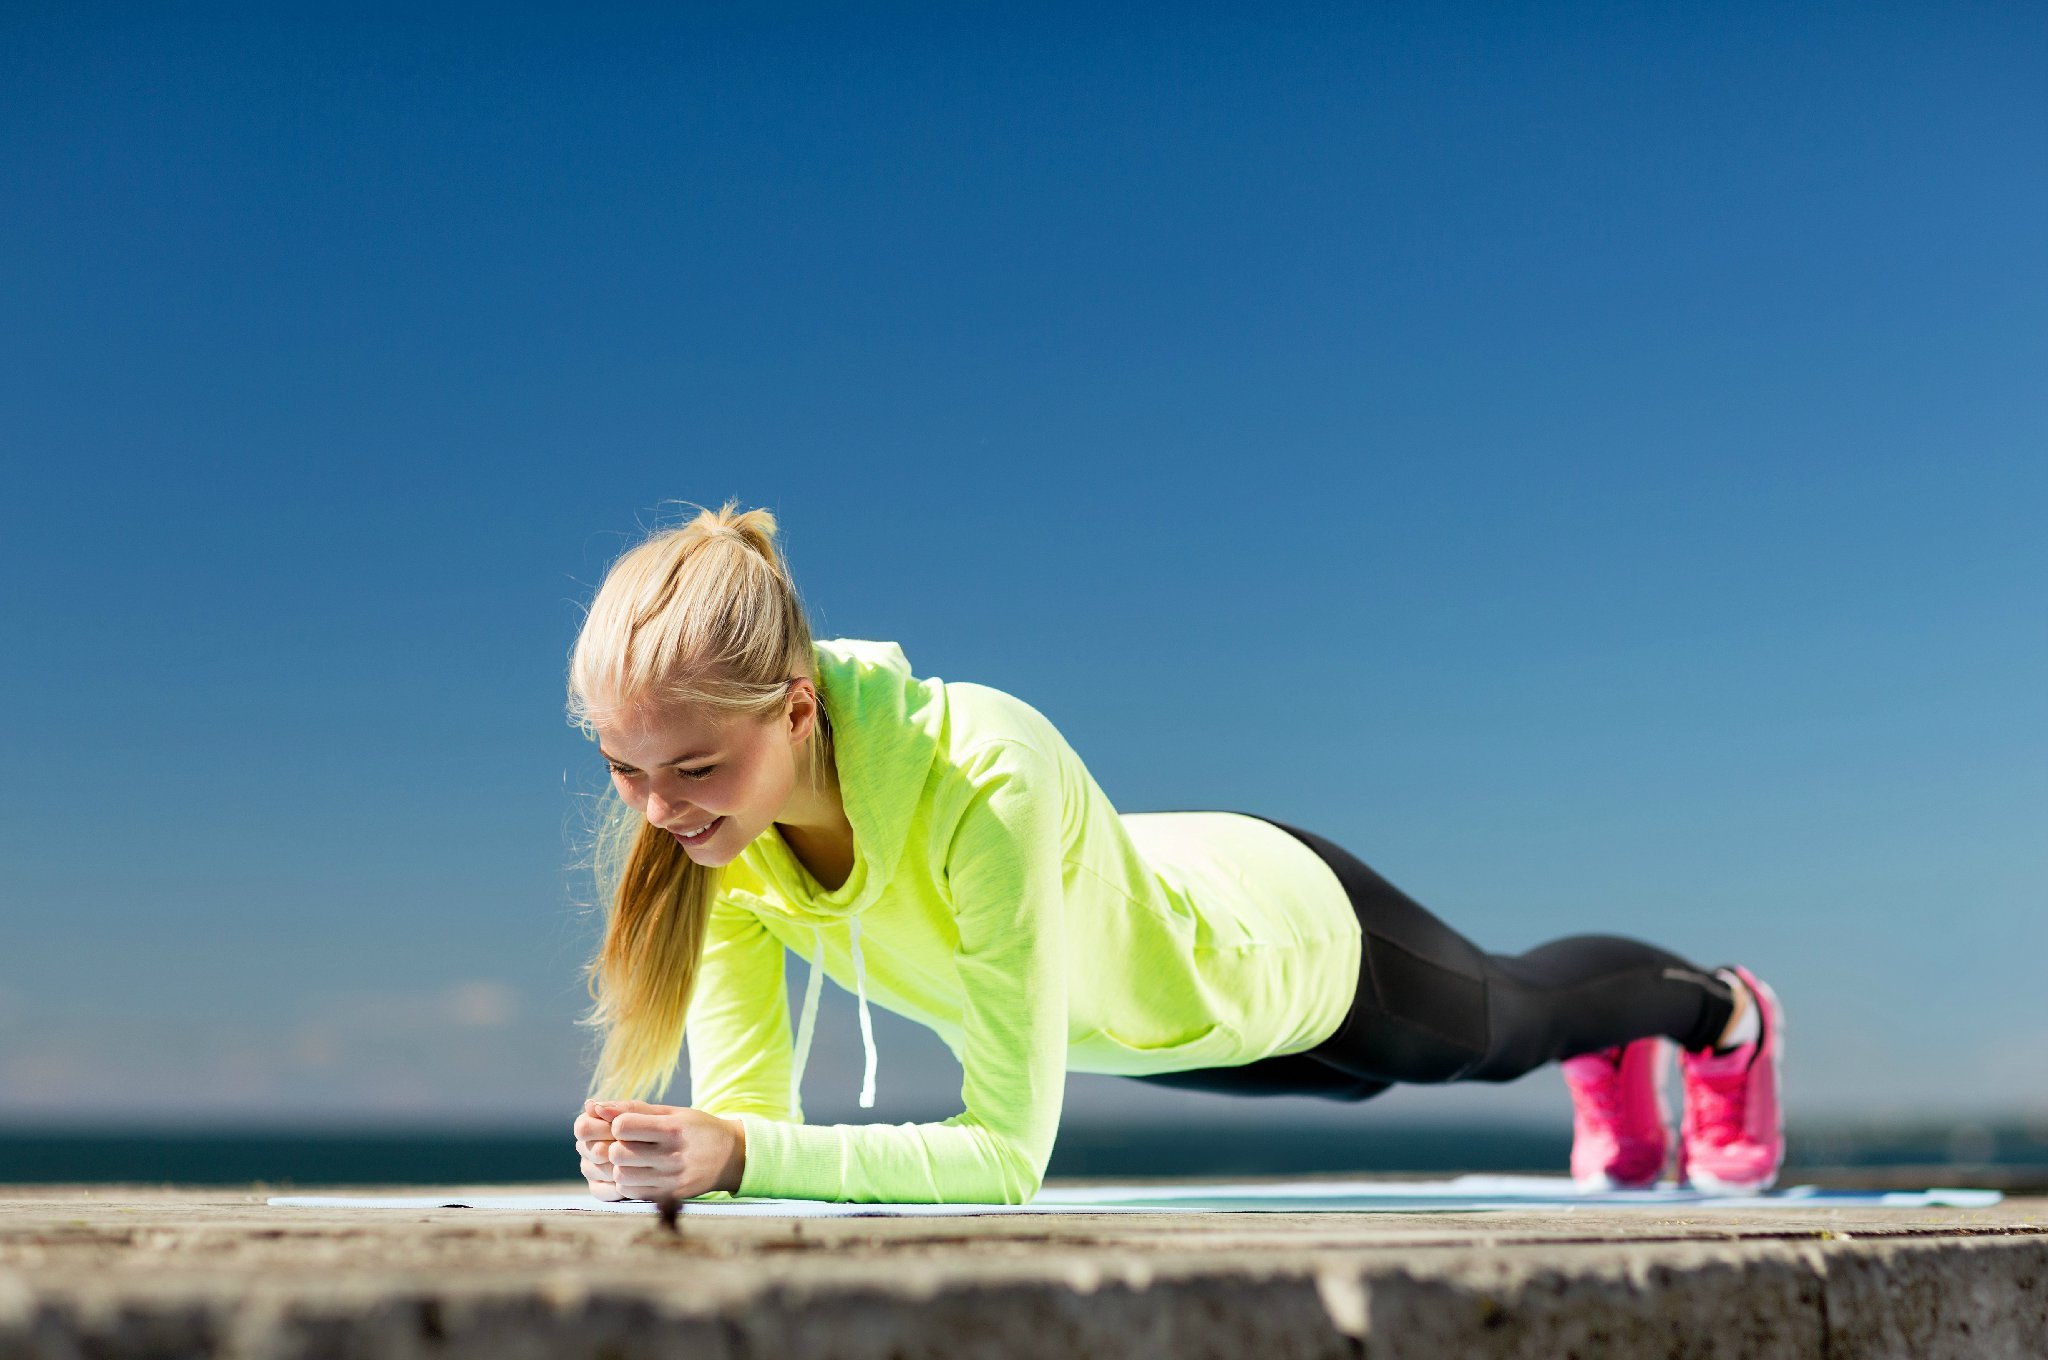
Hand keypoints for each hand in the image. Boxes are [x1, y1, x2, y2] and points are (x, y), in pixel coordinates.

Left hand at [572, 1099, 746, 1201]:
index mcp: (672, 1129)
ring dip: (620, 1166)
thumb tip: (595, 1106)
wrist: (730, 1157)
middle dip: (614, 1146)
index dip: (616, 1124)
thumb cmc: (696, 1129)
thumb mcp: (671, 1112)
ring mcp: (671, 1180)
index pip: (623, 1126)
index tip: (624, 1125)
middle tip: (624, 1143)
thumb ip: (632, 1109)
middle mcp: (672, 1156)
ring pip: (621, 1176)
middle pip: (617, 1153)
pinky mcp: (670, 1197)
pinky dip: (628, 1182)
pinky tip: (640, 1173)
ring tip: (631, 1159)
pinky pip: (632, 1193)